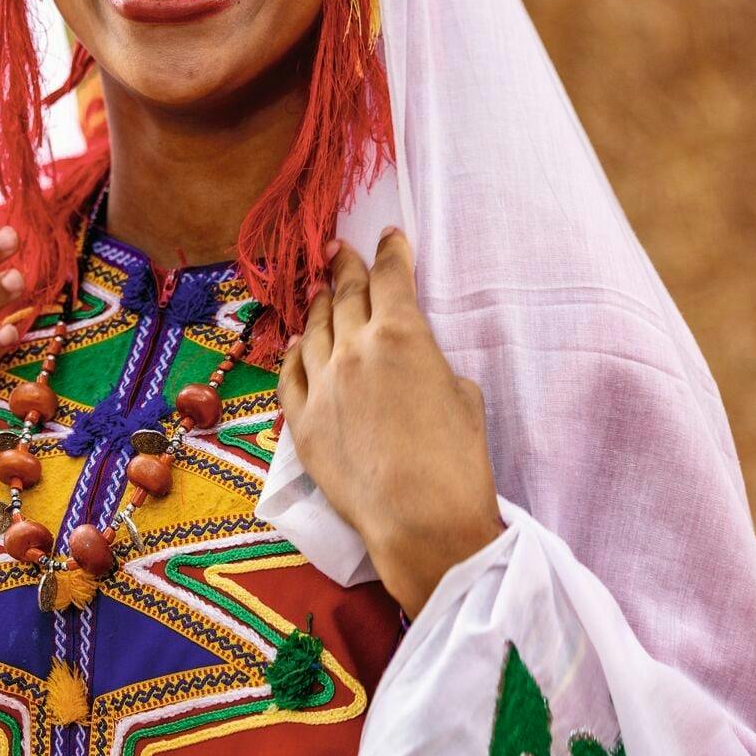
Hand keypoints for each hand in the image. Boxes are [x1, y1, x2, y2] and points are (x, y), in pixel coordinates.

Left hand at [278, 228, 500, 618]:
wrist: (420, 519)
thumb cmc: (457, 460)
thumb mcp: (465, 397)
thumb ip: (434, 368)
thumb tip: (417, 369)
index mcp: (400, 334)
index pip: (390, 277)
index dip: (390, 252)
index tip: (388, 236)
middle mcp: (353, 348)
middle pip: (346, 295)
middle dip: (346, 267)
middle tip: (340, 249)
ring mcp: (322, 384)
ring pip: (314, 329)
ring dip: (319, 304)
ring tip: (319, 289)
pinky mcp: (301, 421)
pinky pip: (291, 374)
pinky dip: (294, 352)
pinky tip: (297, 341)